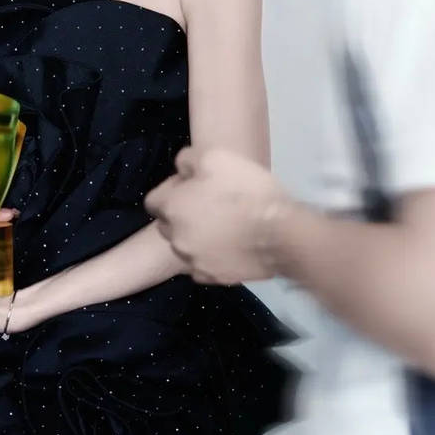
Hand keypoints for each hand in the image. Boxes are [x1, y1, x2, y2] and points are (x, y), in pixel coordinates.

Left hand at [145, 146, 290, 283]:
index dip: (172, 190)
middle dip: (181, 215)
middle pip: (168, 225)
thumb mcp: (215, 156)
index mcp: (171, 208)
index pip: (153, 201)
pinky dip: (211, 257)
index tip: (193, 186)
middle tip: (210, 205)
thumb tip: (181, 169)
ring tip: (224, 227)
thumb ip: (187, 160)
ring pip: (186, 247)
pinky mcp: (214, 278)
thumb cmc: (246, 190)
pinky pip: (204, 266)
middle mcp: (176, 239)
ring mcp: (194, 262)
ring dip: (196, 237)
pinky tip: (230, 247)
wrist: (282, 234)